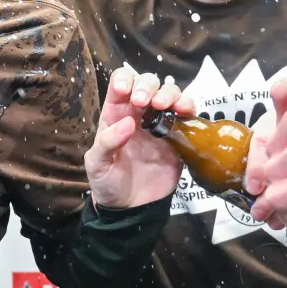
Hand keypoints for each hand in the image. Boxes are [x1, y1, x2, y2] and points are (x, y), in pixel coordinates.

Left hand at [86, 66, 188, 208]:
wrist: (131, 208)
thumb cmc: (108, 183)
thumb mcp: (97, 164)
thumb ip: (107, 143)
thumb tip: (128, 123)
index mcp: (116, 115)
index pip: (121, 84)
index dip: (125, 79)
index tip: (126, 91)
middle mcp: (139, 115)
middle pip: (148, 83)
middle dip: (148, 85)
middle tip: (144, 102)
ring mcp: (161, 124)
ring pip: (170, 93)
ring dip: (169, 93)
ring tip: (164, 106)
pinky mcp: (179, 137)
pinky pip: (188, 114)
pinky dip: (189, 106)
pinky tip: (184, 111)